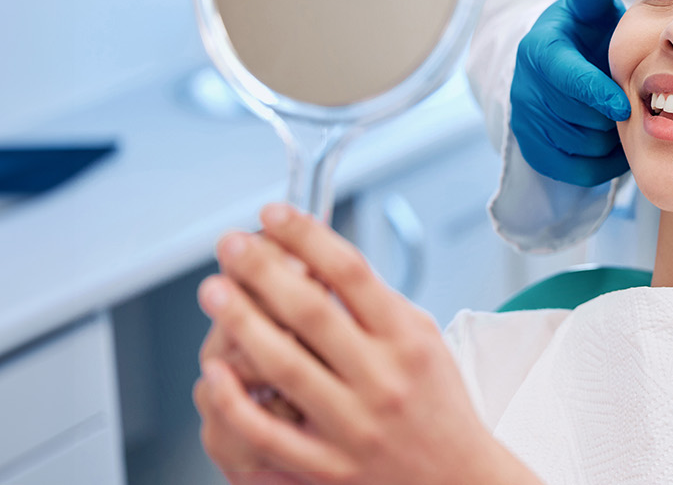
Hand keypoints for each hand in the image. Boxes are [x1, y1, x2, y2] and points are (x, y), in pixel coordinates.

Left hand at [195, 203, 541, 484]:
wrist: (456, 479)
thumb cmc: (436, 405)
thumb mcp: (424, 339)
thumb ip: (376, 304)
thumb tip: (316, 256)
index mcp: (408, 340)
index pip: (351, 273)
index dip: (306, 236)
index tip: (275, 214)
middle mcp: (382, 380)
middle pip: (311, 312)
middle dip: (262, 270)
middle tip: (232, 246)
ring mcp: (353, 425)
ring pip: (285, 367)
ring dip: (242, 322)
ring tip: (215, 291)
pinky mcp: (329, 465)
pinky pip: (270, 433)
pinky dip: (236, 402)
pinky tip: (216, 373)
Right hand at [509, 0, 632, 186]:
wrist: (563, 69)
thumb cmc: (587, 36)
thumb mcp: (591, 11)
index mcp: (539, 50)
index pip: (566, 79)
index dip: (596, 94)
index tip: (624, 105)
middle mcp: (525, 87)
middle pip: (576, 117)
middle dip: (608, 116)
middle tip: (632, 106)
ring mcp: (526, 121)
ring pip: (578, 146)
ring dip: (608, 139)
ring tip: (621, 120)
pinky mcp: (533, 150)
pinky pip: (574, 170)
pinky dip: (601, 163)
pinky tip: (612, 141)